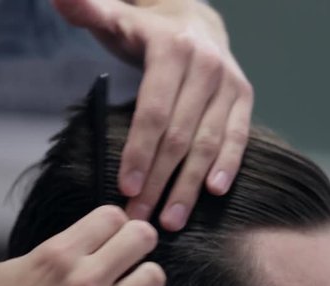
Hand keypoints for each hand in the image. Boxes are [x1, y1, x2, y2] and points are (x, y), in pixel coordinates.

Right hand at [0, 206, 164, 285]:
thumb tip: (85, 243)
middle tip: (129, 249)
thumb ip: (53, 254)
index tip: (109, 230)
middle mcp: (81, 283)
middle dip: (138, 238)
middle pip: (141, 237)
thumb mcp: (10, 270)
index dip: (113, 220)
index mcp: (55, 256)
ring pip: (153, 278)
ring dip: (143, 279)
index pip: (112, 216)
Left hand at [53, 0, 253, 230]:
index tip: (124, 188)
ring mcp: (229, 82)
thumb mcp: (114, 16)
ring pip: (208, 143)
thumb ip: (86, 8)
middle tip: (139, 218)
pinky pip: (238, 136)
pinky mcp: (243, 96)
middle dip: (158, 181)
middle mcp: (206, 66)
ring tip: (171, 221)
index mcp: (171, 49)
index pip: (153, 110)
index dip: (139, 152)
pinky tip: (213, 192)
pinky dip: (228, 165)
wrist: (194, 19)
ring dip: (189, 186)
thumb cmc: (144, 30)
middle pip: (179, 135)